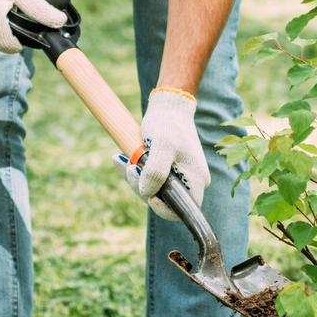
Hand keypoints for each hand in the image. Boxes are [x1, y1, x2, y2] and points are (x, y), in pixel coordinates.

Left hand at [113, 89, 205, 220]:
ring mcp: (179, 175)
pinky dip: (135, 170)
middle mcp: (191, 181)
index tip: (147, 195)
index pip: (182, 209)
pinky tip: (121, 158)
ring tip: (120, 158)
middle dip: (141, 186)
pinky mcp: (168, 169)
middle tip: (128, 167)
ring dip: (134, 177)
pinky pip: (149, 177)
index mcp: (197, 180)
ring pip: (153, 188)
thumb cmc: (168, 124)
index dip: (163, 209)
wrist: (167, 106)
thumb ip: (156, 172)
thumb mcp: (162, 146)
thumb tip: (146, 193)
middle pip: (164, 199)